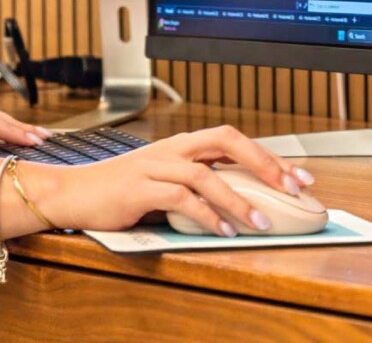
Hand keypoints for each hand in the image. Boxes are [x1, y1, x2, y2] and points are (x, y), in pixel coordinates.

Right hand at [36, 125, 316, 235]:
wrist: (71, 193)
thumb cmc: (118, 191)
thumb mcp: (162, 182)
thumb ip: (196, 185)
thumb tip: (242, 201)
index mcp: (179, 145)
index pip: (233, 139)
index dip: (269, 155)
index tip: (300, 176)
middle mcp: (170, 149)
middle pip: (225, 141)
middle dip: (263, 163)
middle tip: (292, 188)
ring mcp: (153, 166)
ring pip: (205, 173)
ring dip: (237, 199)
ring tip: (261, 222)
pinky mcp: (138, 188)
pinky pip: (179, 198)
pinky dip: (206, 215)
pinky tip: (222, 231)